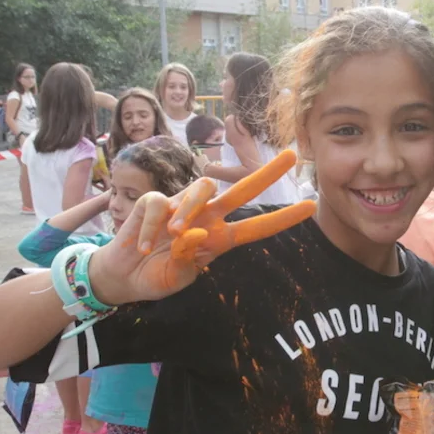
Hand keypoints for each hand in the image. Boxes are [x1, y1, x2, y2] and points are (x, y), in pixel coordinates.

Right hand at [89, 150, 313, 304]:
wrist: (123, 277)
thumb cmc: (157, 275)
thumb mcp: (178, 275)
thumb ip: (188, 257)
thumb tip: (195, 233)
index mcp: (219, 238)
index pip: (256, 226)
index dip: (282, 218)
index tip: (311, 206)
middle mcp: (206, 217)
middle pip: (241, 190)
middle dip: (266, 174)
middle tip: (291, 156)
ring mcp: (181, 206)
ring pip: (202, 189)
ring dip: (189, 210)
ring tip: (172, 235)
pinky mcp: (154, 202)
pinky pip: (159, 205)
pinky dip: (149, 228)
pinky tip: (142, 245)